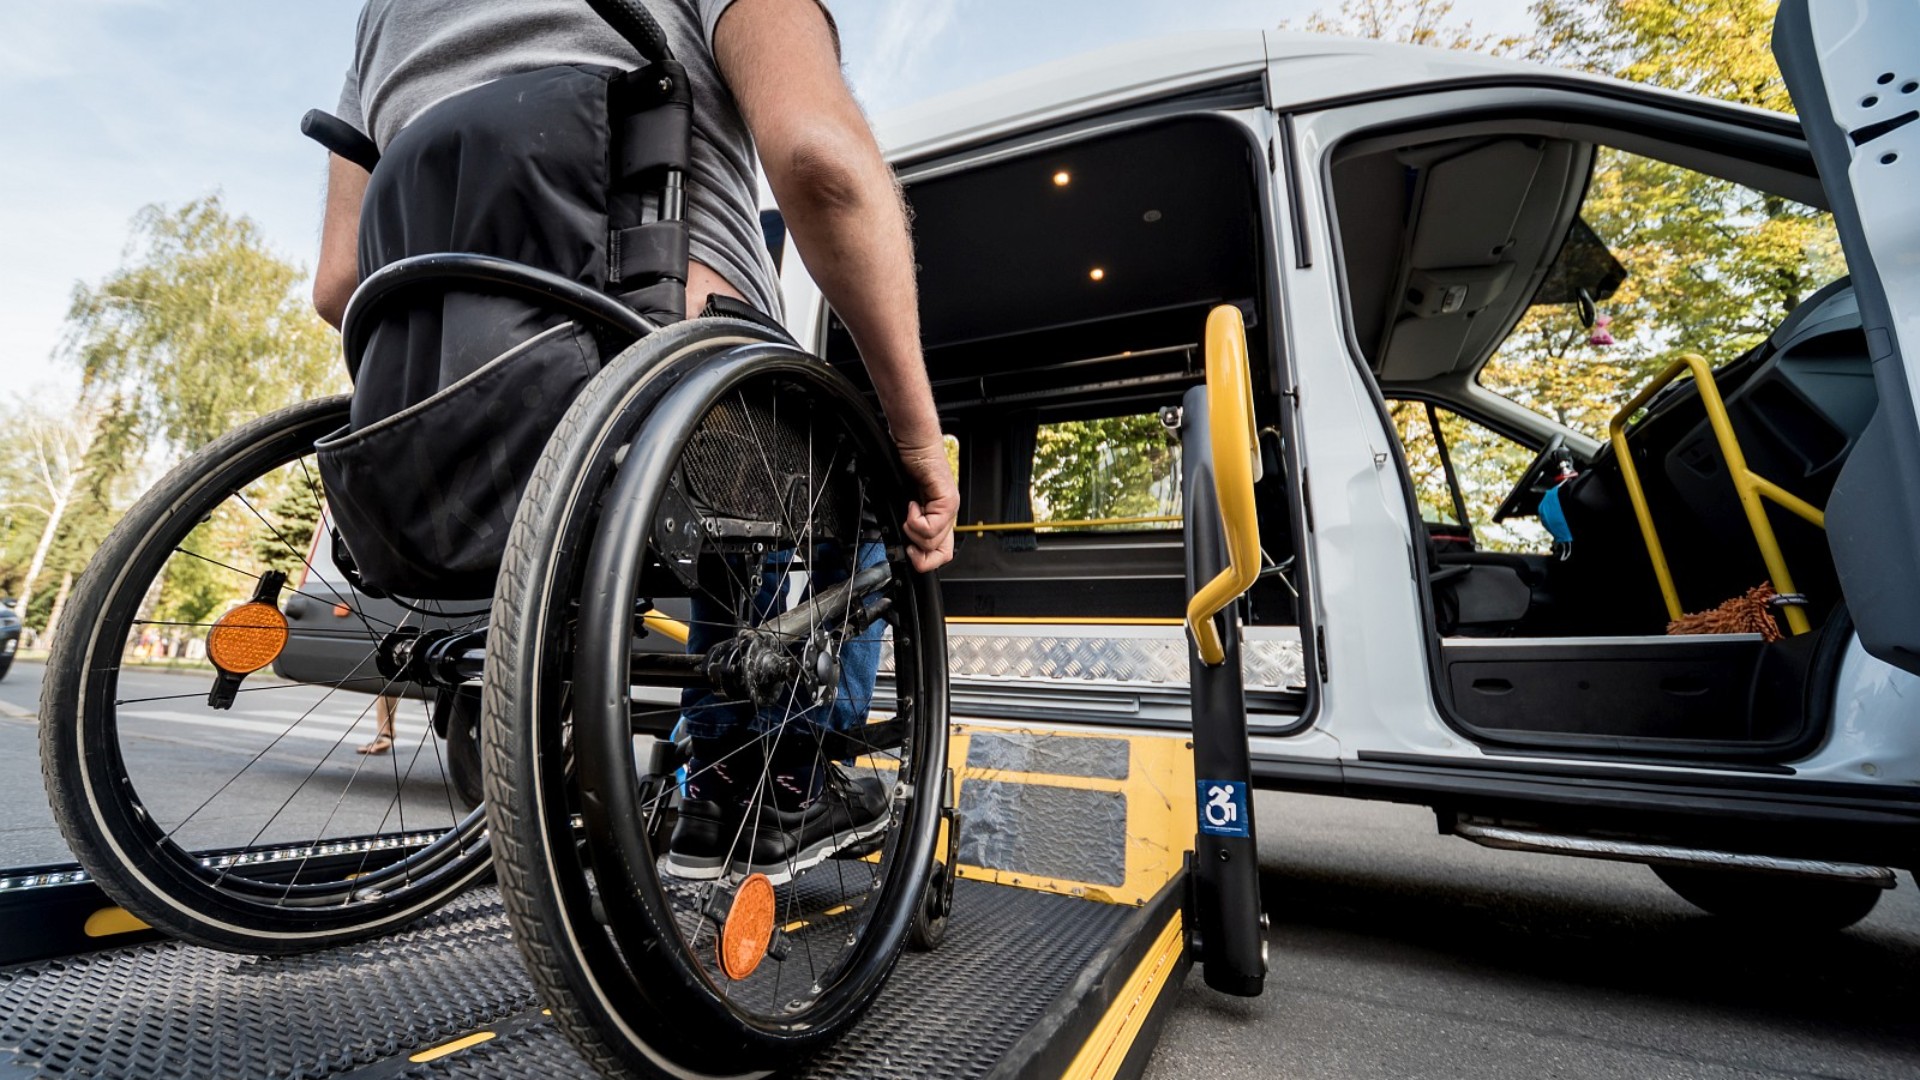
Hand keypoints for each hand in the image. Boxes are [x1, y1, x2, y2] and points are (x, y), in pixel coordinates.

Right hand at [896, 440, 957, 572]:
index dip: (924, 560)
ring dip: (912, 529)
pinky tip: (912, 503)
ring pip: (932, 542)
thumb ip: (909, 525)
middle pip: (941, 555)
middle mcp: (949, 516)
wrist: (913, 444)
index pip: (942, 555)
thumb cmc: (908, 467)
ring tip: (909, 509)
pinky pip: (930, 526)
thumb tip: (903, 545)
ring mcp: (950, 509)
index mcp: (940, 519)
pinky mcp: (947, 500)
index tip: (908, 550)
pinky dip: (914, 518)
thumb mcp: (905, 504)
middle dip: (918, 551)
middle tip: (907, 534)